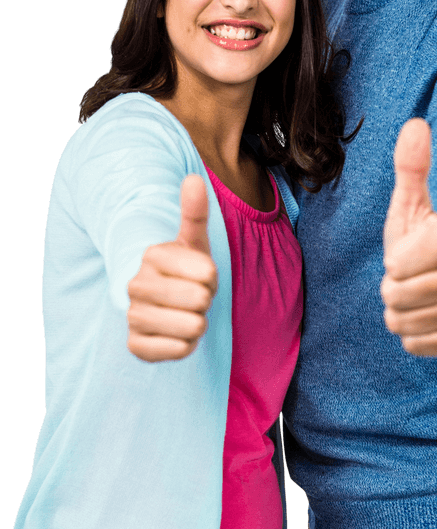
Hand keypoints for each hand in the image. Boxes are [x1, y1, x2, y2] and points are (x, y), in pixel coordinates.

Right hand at [127, 175, 217, 361]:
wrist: (162, 304)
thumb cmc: (184, 269)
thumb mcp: (193, 240)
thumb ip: (195, 212)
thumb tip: (194, 179)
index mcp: (152, 255)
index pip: (209, 273)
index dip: (212, 278)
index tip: (199, 276)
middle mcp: (136, 284)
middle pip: (201, 300)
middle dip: (205, 300)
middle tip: (193, 296)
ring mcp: (133, 315)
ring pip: (193, 326)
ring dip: (197, 323)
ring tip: (185, 313)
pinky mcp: (135, 346)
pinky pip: (181, 350)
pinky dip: (187, 345)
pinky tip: (176, 333)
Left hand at [380, 118, 436, 355]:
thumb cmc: (422, 235)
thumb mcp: (411, 202)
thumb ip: (412, 166)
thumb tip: (415, 124)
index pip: (399, 265)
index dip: (393, 261)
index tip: (407, 252)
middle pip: (396, 296)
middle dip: (391, 288)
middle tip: (406, 276)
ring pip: (403, 322)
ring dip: (398, 310)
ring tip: (414, 294)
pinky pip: (416, 345)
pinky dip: (410, 334)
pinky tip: (422, 316)